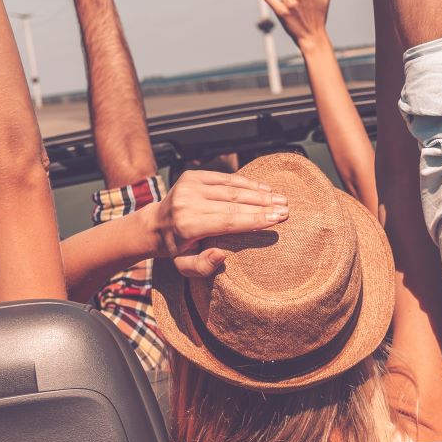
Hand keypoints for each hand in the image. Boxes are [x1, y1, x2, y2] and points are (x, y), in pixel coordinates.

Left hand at [149, 170, 287, 276]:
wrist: (155, 224)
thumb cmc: (176, 248)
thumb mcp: (184, 266)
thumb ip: (202, 266)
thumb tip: (221, 254)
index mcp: (186, 225)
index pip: (227, 221)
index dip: (253, 219)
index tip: (276, 220)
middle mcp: (187, 202)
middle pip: (233, 203)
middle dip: (263, 206)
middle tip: (286, 210)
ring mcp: (190, 186)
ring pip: (232, 189)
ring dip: (259, 193)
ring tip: (280, 199)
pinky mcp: (193, 175)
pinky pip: (225, 178)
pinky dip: (246, 183)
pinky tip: (264, 188)